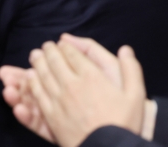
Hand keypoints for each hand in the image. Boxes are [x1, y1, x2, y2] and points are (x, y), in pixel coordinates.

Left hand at [0, 33, 128, 143]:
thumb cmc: (124, 124)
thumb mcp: (136, 95)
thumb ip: (131, 69)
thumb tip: (125, 49)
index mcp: (92, 77)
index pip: (73, 54)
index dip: (65, 46)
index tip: (62, 43)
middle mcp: (72, 85)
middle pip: (54, 61)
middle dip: (49, 51)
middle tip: (46, 46)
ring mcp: (59, 100)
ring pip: (43, 75)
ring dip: (38, 62)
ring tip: (35, 56)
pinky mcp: (51, 115)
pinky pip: (38, 94)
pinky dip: (32, 82)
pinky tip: (30, 77)